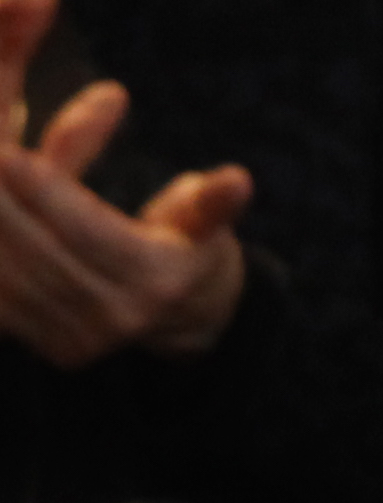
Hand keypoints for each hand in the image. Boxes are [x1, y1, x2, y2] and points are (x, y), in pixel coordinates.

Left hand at [0, 0, 253, 368]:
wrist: (189, 320)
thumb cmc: (194, 249)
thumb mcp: (208, 221)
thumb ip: (212, 199)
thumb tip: (239, 180)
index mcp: (160, 280)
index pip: (89, 231)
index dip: (46, 193)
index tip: (8, 154)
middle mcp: (119, 315)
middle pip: (42, 252)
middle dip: (2, 204)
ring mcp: (83, 338)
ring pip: (13, 278)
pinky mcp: (55, 347)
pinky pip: (5, 302)